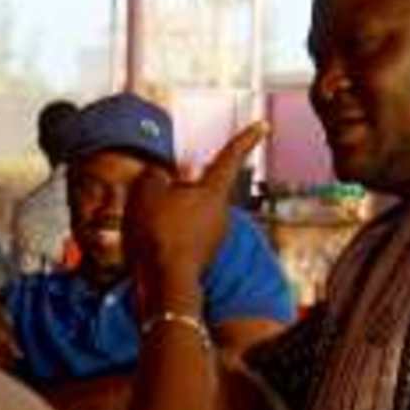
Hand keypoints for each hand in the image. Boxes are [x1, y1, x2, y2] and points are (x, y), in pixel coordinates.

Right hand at [127, 122, 267, 305]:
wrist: (163, 284)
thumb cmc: (159, 233)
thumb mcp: (146, 193)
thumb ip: (154, 176)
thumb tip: (159, 177)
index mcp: (213, 192)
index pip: (229, 157)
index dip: (245, 139)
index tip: (263, 125)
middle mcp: (220, 214)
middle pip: (197, 189)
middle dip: (175, 190)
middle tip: (153, 200)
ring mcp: (212, 239)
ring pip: (186, 214)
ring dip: (167, 215)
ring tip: (146, 225)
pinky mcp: (201, 258)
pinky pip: (180, 236)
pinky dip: (166, 236)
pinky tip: (150, 243)